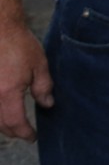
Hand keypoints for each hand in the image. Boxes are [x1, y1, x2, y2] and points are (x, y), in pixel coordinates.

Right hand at [0, 22, 52, 141]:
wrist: (0, 28)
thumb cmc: (19, 44)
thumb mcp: (39, 65)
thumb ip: (43, 87)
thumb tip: (47, 104)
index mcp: (7, 92)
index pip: (15, 122)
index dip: (24, 132)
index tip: (32, 136)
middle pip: (0, 124)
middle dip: (12, 131)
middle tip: (24, 132)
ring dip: (2, 124)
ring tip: (15, 124)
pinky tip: (4, 109)